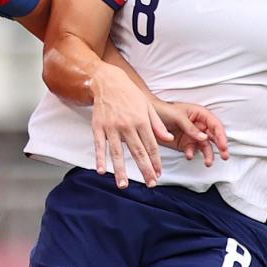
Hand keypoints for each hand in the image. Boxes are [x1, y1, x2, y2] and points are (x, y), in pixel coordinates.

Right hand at [89, 64, 168, 187]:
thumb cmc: (130, 94)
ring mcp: (111, 127)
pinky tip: (101, 170)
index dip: (156, 161)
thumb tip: (168, 139)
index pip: (151, 146)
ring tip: (123, 185)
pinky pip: (99, 145)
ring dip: (120, 170)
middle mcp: (127, 125)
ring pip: (118, 152)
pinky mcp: (98, 126)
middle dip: (145, 169)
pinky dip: (100, 158)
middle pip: (138, 152)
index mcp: (141, 121)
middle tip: (150, 184)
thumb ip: (157, 124)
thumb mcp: (147, 106)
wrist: (108, 81)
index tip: (158, 174)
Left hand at [152, 98, 228, 166]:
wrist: (149, 120)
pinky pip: (193, 151)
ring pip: (206, 146)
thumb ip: (191, 128)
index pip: (215, 125)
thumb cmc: (164, 111)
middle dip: (221, 147)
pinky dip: (192, 154)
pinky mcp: (186, 144)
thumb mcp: (178, 117)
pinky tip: (189, 155)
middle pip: (214, 137)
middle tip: (225, 156)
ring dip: (208, 155)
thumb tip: (204, 138)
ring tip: (208, 163)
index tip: (223, 146)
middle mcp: (200, 126)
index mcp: (201, 115)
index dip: (221, 135)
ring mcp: (193, 136)